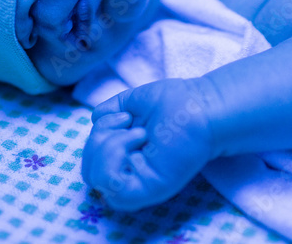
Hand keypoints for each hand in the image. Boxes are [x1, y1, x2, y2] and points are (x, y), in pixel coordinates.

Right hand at [81, 78, 215, 210]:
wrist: (202, 105)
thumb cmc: (176, 101)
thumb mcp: (130, 103)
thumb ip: (108, 114)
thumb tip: (94, 121)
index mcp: (127, 159)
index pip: (92, 163)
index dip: (96, 139)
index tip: (123, 117)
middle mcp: (132, 175)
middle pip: (89, 172)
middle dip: (98, 140)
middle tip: (128, 123)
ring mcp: (139, 185)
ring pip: (95, 179)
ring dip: (108, 145)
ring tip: (139, 131)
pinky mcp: (149, 190)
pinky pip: (111, 186)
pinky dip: (114, 156)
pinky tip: (139, 138)